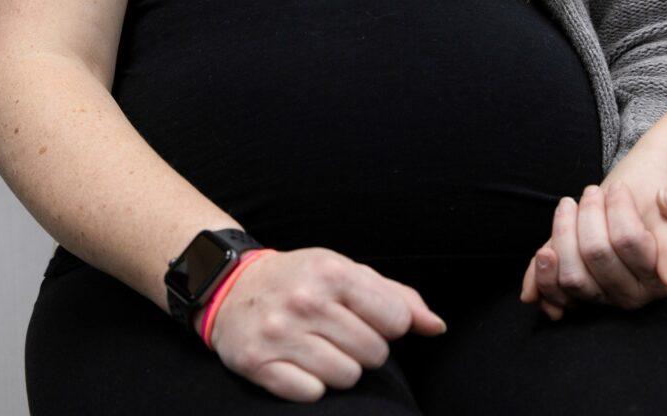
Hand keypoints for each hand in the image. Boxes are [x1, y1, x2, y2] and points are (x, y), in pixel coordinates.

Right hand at [209, 248, 445, 402]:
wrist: (230, 286)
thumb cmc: (301, 280)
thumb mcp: (347, 272)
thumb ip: (397, 297)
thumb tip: (436, 327)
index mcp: (332, 271)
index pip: (396, 320)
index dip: (387, 325)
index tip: (366, 317)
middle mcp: (305, 300)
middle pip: (374, 353)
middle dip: (363, 348)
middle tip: (337, 333)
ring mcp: (278, 333)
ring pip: (345, 377)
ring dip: (338, 369)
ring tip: (317, 347)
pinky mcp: (256, 362)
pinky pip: (311, 394)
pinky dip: (309, 385)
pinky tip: (296, 363)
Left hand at [520, 158, 666, 317]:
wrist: (644, 215)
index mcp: (662, 277)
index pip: (629, 241)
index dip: (619, 209)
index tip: (619, 189)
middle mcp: (632, 295)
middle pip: (596, 254)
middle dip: (589, 213)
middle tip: (593, 190)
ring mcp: (602, 298)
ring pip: (572, 274)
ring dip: (563, 233)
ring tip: (568, 204)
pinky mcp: (576, 296)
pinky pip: (553, 294)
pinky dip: (541, 278)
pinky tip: (543, 254)